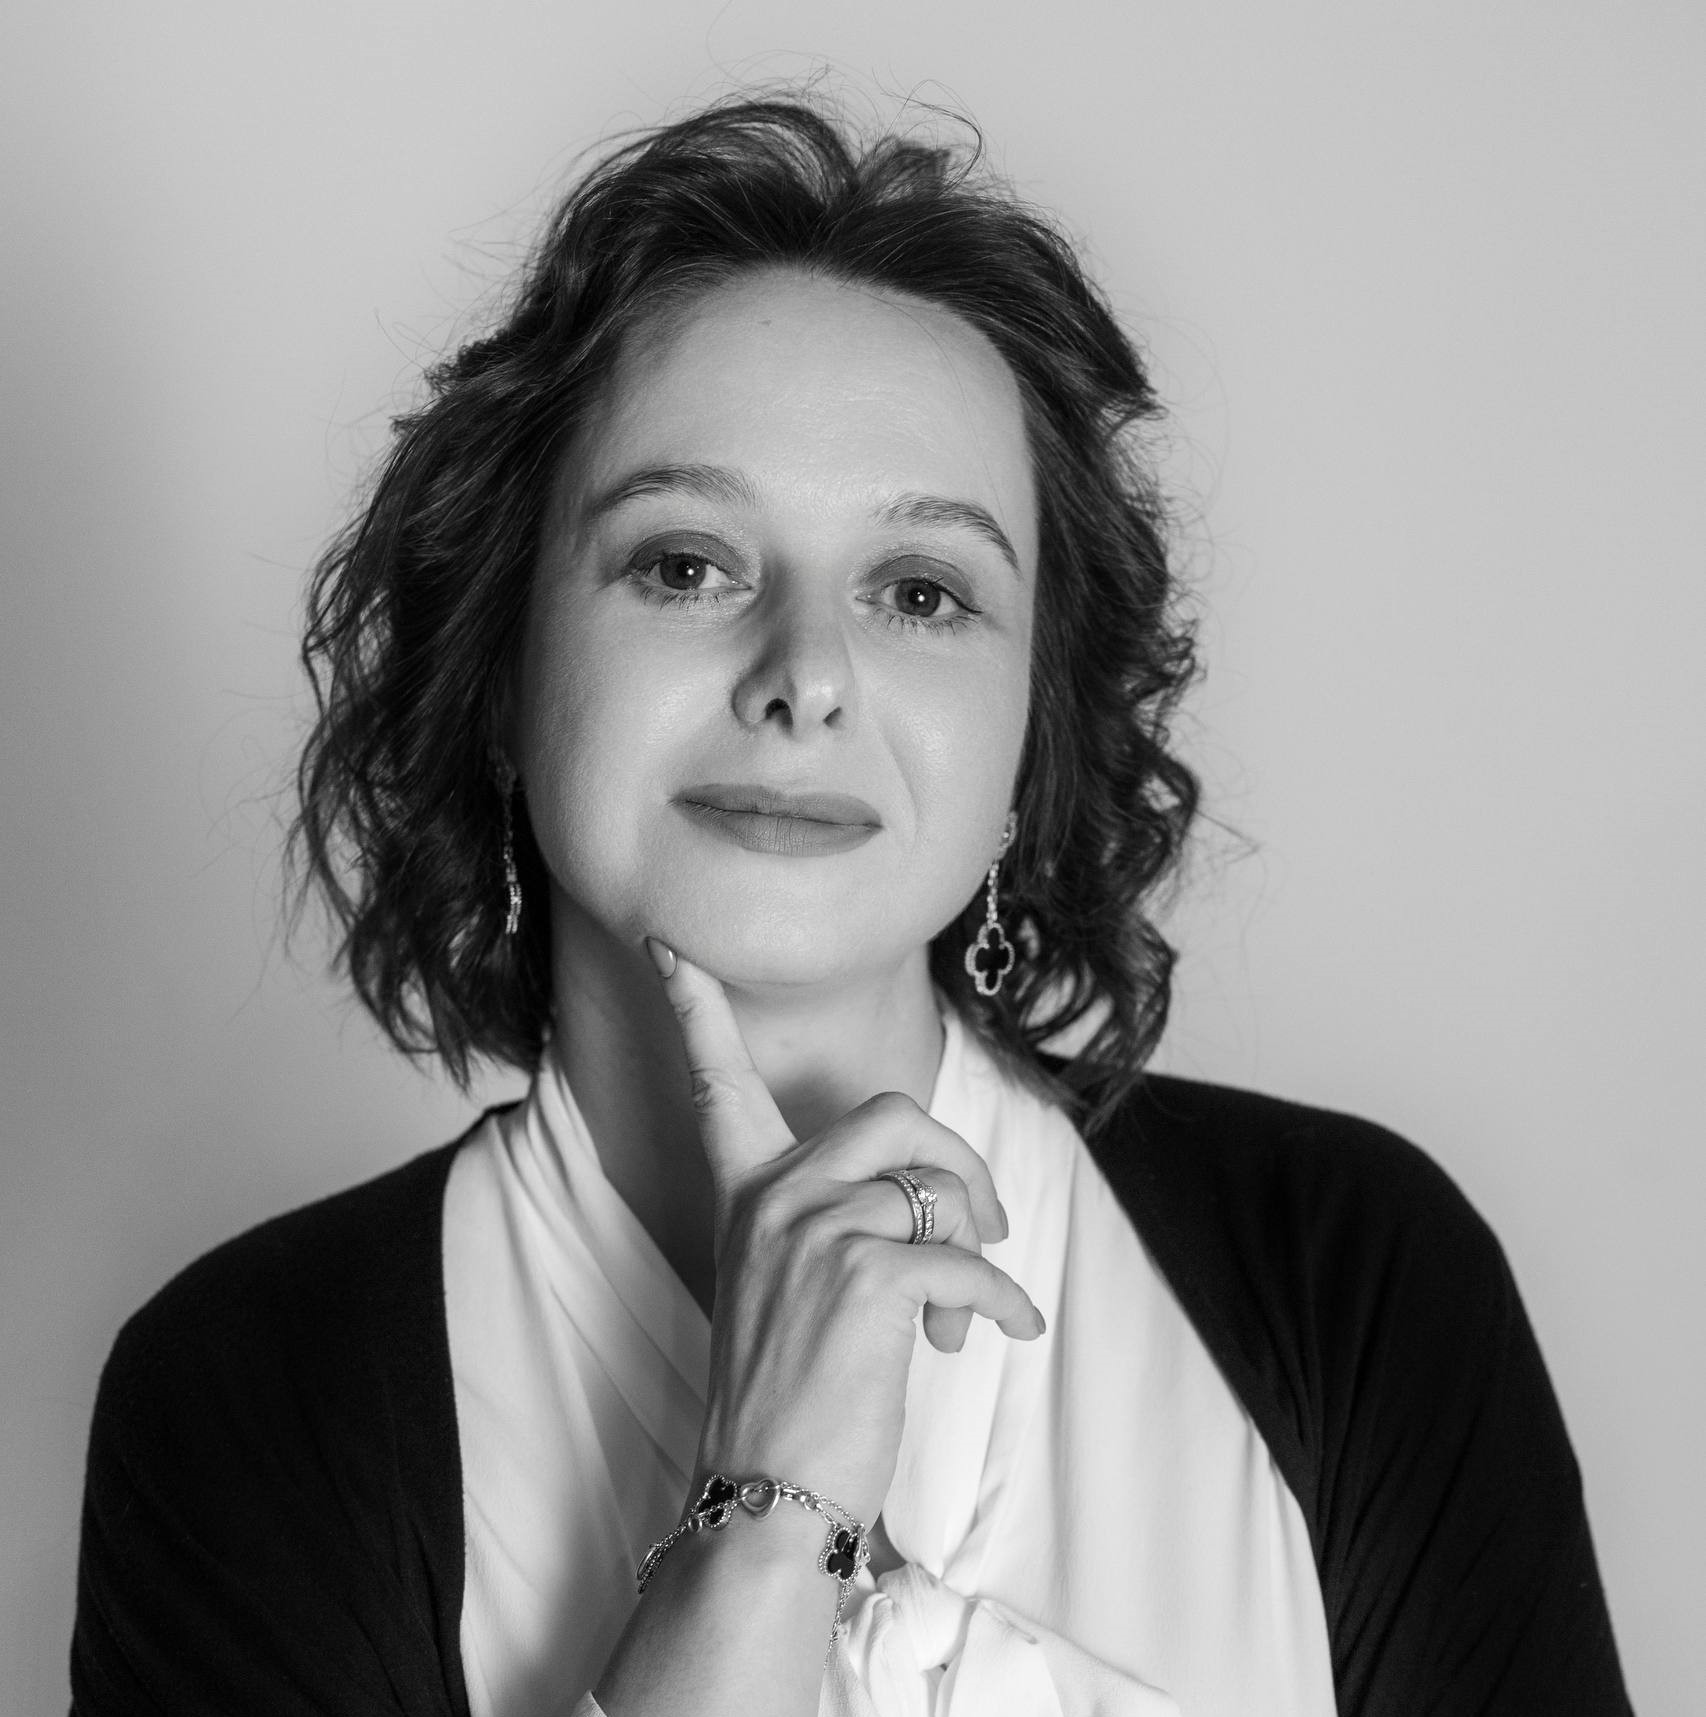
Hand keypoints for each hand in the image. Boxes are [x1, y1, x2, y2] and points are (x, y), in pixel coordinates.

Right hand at [648, 939, 1045, 1530]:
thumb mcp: (789, 1285)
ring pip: (938, 1188)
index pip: (714, 1081)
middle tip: (987, 1220)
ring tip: (968, 1312)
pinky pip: (965, 1264)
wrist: (766, 1492)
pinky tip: (1007, 1330)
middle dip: (958, 1159)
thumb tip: (943, 1208)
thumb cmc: (790, 1393)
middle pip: (894, 1112)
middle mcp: (772, 1198)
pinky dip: (1001, 1301)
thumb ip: (836, 1221)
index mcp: (746, 1192)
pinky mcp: (864, 1279)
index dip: (692, 1007)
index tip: (667, 944)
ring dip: (977, 1248)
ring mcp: (813, 1232)